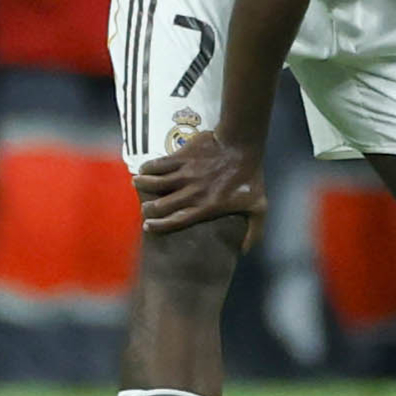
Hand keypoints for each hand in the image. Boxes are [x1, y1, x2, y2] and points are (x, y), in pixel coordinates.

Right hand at [131, 130, 267, 242]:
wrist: (241, 144)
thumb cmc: (250, 176)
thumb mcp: (258, 206)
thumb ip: (253, 230)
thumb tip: (244, 250)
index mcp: (206, 207)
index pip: (177, 220)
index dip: (160, 226)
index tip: (148, 227)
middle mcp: (191, 193)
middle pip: (161, 205)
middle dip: (149, 209)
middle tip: (145, 209)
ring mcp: (184, 174)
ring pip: (156, 183)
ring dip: (144, 185)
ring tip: (137, 184)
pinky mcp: (181, 157)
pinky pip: (159, 164)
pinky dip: (148, 167)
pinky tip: (143, 169)